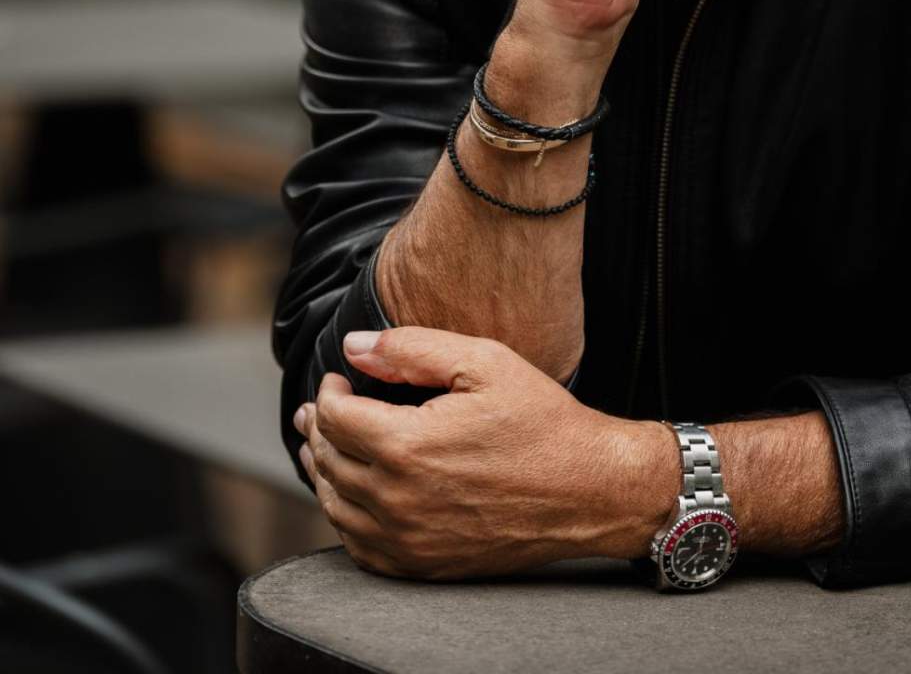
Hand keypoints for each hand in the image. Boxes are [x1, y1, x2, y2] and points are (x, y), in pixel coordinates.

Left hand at [293, 325, 673, 580]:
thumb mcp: (483, 362)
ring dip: (324, 471)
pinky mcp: (424, 566)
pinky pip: (360, 549)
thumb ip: (411, 349)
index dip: (329, 392)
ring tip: (327, 446)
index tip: (340, 378)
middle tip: (321, 408)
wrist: (588, 490)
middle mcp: (398, 501)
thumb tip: (354, 346)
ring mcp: (409, 541)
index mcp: (407, 446)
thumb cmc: (541, 423)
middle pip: (328, 460)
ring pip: (336, 507)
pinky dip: (345, 519)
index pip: (334, 418)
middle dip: (319, 427)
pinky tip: (353, 497)